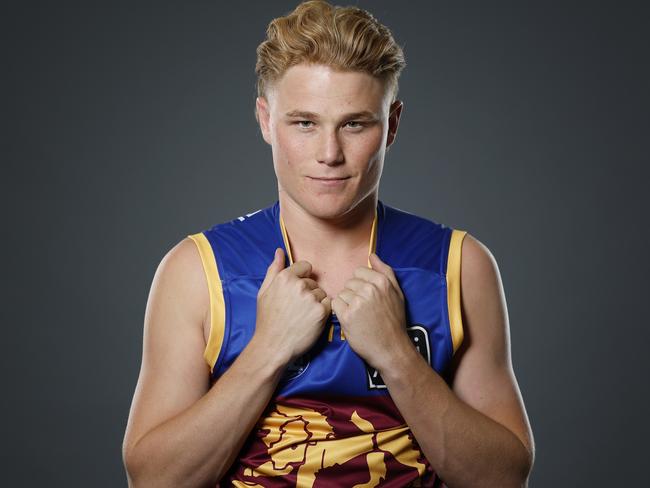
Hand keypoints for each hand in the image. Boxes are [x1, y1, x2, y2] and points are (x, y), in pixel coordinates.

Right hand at [253, 248, 331, 364]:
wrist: (272, 346)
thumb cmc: (267, 320)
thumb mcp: (264, 292)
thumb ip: (273, 269)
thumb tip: (279, 250)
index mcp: (285, 277)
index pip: (306, 267)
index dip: (303, 278)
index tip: (297, 292)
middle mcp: (299, 285)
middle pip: (314, 282)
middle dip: (309, 293)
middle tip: (297, 309)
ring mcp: (311, 298)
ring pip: (322, 294)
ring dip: (316, 303)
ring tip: (303, 316)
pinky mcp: (321, 312)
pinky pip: (329, 305)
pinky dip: (323, 312)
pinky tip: (310, 321)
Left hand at [332, 253, 409, 371]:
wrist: (391, 348)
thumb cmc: (394, 321)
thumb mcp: (397, 293)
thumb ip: (385, 271)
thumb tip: (372, 255)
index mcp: (382, 281)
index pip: (359, 272)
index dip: (361, 285)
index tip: (368, 297)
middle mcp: (369, 289)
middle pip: (349, 283)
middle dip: (354, 294)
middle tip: (364, 309)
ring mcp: (357, 302)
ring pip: (342, 293)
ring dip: (347, 304)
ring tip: (359, 316)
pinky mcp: (347, 315)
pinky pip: (335, 304)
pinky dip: (340, 312)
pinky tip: (351, 320)